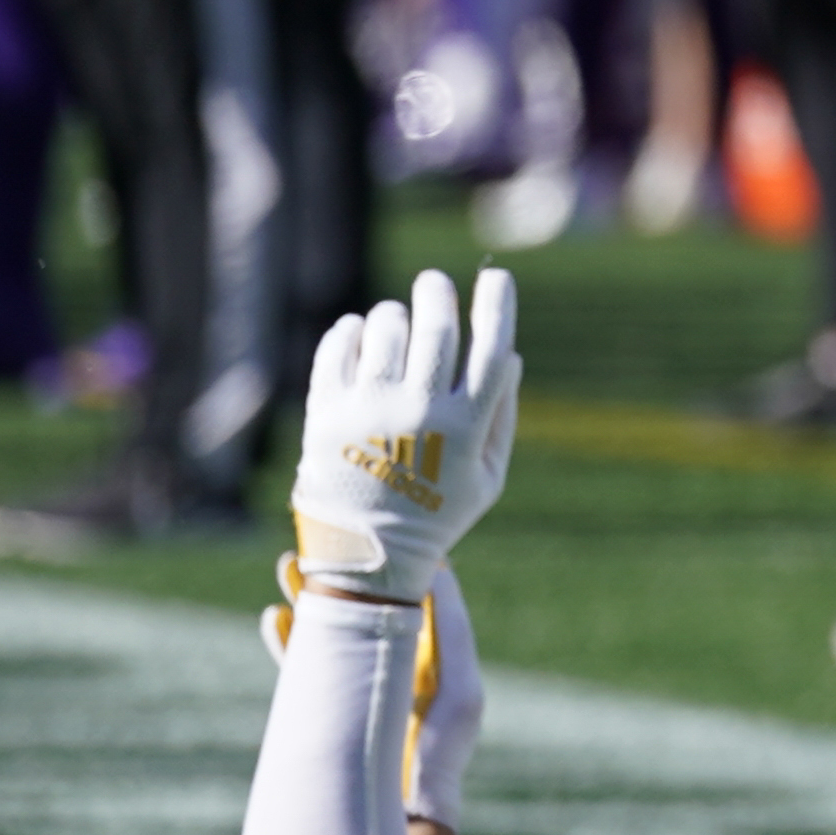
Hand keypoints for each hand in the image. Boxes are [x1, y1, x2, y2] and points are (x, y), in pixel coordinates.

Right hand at [260, 563, 488, 824]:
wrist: (404, 807)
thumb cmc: (441, 748)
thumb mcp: (458, 684)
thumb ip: (449, 629)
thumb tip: (441, 571)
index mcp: (432, 655)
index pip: (411, 598)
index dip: (392, 567)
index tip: (372, 531)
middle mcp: (395, 663)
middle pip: (364, 607)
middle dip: (341, 576)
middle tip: (319, 542)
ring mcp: (361, 682)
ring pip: (332, 628)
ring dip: (310, 599)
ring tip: (289, 566)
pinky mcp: (331, 703)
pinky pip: (307, 665)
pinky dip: (290, 642)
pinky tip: (274, 618)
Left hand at [287, 269, 522, 598]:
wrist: (366, 557)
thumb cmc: (436, 514)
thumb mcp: (488, 477)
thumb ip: (503, 416)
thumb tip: (510, 353)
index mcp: (465, 427)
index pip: (492, 348)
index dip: (498, 305)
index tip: (496, 278)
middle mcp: (418, 413)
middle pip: (436, 325)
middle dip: (437, 293)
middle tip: (434, 285)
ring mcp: (368, 411)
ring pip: (385, 328)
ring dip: (394, 315)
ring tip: (395, 323)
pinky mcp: (325, 413)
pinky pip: (337, 346)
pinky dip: (349, 330)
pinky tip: (358, 333)